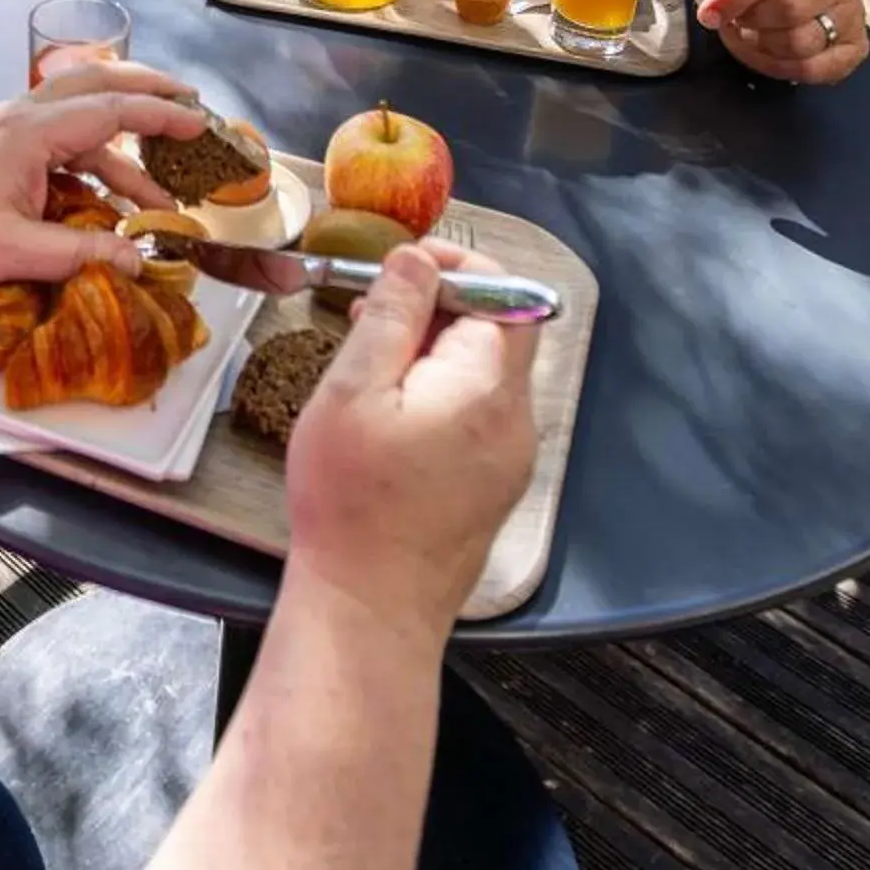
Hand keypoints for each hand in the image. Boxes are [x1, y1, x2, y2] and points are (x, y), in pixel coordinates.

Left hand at [0, 60, 206, 287]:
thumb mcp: (14, 251)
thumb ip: (81, 253)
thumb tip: (138, 261)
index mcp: (30, 131)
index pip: (109, 109)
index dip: (159, 115)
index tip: (200, 122)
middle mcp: (26, 114)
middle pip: (99, 82)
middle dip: (150, 92)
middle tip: (193, 107)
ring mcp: (16, 125)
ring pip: (85, 113)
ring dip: (126, 143)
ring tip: (163, 193)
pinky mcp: (10, 144)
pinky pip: (67, 138)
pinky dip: (99, 159)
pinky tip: (118, 198)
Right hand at [282, 241, 539, 637]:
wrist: (370, 611)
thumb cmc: (352, 502)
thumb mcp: (353, 390)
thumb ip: (391, 315)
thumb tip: (415, 259)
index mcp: (488, 385)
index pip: (503, 290)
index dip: (454, 264)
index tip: (398, 267)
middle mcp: (516, 418)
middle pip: (498, 330)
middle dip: (437, 307)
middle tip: (368, 314)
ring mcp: (511, 457)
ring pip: (485, 373)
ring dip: (433, 351)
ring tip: (369, 367)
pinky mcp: (494, 486)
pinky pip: (478, 415)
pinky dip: (440, 394)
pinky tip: (388, 416)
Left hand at [687, 0, 868, 84]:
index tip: (709, 11)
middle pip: (788, 11)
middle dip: (749, 20)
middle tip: (736, 14)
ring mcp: (849, 9)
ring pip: (802, 43)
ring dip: (762, 45)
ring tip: (752, 28)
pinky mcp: (853, 43)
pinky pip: (818, 68)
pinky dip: (784, 66)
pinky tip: (770, 50)